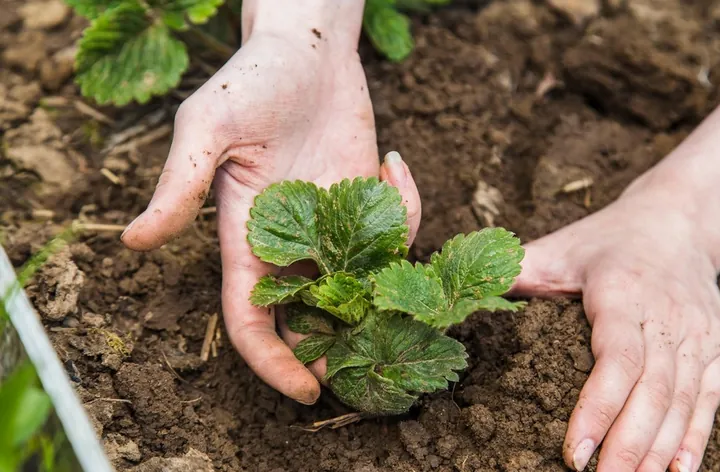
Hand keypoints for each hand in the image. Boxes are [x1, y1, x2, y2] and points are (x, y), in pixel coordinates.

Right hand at [121, 2, 420, 404]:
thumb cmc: (250, 81)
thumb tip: (134, 241)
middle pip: (309, 318)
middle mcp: (290, 242)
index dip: (273, 360)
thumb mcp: (208, 128)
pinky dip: (407, 213)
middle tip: (375, 363)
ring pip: (358, 286)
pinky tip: (395, 164)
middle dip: (338, 347)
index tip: (306, 389)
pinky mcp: (369, 201)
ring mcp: (334, 224)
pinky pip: (395, 232)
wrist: (306, 50)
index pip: (251, 318)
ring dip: (382, 295)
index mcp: (245, 238)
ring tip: (407, 287)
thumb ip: (179, 186)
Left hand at [511, 188, 719, 471]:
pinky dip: (694, 438)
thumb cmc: (607, 241)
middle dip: (627, 447)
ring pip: (682, 401)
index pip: (616, 360)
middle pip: (652, 391)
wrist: (679, 222)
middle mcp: (667, 316)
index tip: (576, 454)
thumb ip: (515, 272)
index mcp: (623, 292)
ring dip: (658, 452)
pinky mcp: (719, 346)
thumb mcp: (558, 248)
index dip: (597, 409)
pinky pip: (710, 399)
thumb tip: (463, 296)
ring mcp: (699, 334)